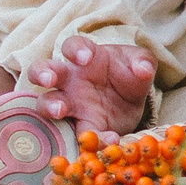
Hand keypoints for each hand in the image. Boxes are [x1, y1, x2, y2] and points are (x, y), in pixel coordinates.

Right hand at [24, 35, 156, 137]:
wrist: (131, 100)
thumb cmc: (128, 72)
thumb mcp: (140, 63)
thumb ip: (143, 62)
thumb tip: (143, 70)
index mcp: (87, 56)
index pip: (72, 46)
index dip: (75, 50)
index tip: (85, 57)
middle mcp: (70, 79)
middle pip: (42, 70)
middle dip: (42, 73)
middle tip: (49, 80)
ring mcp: (70, 103)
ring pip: (46, 103)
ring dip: (49, 107)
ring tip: (60, 112)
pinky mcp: (80, 126)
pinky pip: (76, 133)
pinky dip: (89, 138)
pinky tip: (109, 139)